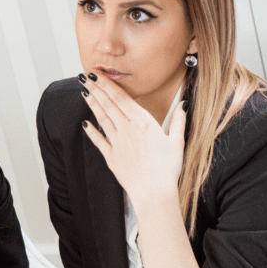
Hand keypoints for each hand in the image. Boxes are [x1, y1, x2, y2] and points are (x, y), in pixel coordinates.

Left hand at [80, 74, 185, 208]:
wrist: (154, 193)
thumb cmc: (168, 169)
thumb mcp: (177, 142)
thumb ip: (178, 121)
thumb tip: (182, 104)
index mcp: (143, 123)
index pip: (121, 98)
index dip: (108, 84)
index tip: (98, 74)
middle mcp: (126, 130)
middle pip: (108, 105)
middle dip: (95, 89)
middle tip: (85, 77)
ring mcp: (117, 143)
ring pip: (102, 119)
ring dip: (92, 105)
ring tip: (84, 92)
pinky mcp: (111, 157)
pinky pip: (99, 141)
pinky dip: (91, 131)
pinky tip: (85, 124)